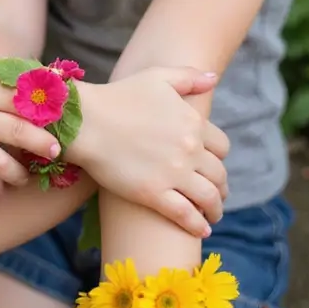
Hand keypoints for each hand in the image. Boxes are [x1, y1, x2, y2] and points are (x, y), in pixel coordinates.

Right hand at [72, 68, 228, 236]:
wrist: (86, 121)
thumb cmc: (118, 96)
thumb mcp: (157, 77)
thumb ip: (189, 77)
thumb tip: (213, 79)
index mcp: (193, 122)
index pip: (222, 147)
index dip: (219, 159)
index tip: (213, 166)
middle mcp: (190, 149)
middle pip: (218, 175)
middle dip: (221, 187)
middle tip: (216, 196)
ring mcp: (174, 173)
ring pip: (208, 198)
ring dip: (215, 209)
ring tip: (211, 216)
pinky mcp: (154, 194)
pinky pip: (186, 215)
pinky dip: (197, 225)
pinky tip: (201, 230)